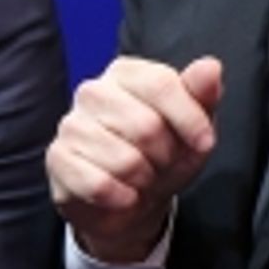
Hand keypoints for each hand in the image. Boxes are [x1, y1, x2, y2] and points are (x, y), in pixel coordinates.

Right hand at [47, 54, 222, 263]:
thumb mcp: (194, 127)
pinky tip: (124, 195)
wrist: (131, 201)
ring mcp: (71, 124)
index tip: (204, 143)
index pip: (161, 84)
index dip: (189, 119)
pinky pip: (97, 183)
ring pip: (124, 159)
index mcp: (127, 73)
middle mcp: (93, 91)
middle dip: (166, 156)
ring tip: (142, 177)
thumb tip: (211, 67)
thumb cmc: (164, 155)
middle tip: (162, 163)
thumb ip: (203, 95)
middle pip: (145, 125)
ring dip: (144, 179)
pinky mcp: (58, 159)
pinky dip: (121, 197)